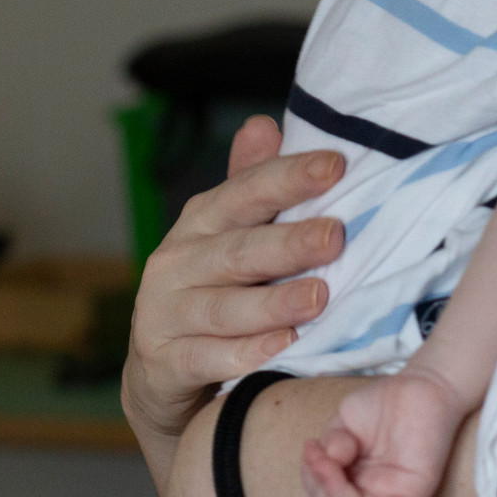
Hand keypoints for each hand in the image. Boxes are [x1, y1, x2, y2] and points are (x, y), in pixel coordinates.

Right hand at [123, 116, 346, 487]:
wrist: (159, 372)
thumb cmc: (212, 290)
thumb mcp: (227, 235)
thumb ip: (250, 185)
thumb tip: (263, 124)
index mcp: (200, 222)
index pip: (245, 193)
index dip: (288, 177)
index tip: (337, 165)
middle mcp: (176, 261)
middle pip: (237, 250)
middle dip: (289, 243)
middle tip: (337, 236)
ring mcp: (164, 313)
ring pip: (223, 307)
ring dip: (273, 303)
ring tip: (319, 298)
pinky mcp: (164, 363)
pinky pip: (207, 358)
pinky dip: (245, 354)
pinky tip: (283, 347)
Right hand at [301, 367, 468, 496]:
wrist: (423, 383)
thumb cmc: (386, 402)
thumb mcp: (344, 421)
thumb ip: (332, 444)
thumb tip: (329, 458)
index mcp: (352, 482)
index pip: (325, 495)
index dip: (314, 480)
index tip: (312, 450)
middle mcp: (371, 494)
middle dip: (324, 488)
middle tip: (322, 460)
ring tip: (331, 464)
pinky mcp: (412, 494)